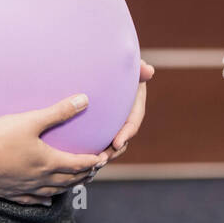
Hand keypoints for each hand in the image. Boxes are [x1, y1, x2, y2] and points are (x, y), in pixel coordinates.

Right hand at [0, 93, 107, 206]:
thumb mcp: (30, 120)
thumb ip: (58, 111)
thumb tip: (83, 100)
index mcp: (48, 161)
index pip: (77, 163)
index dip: (91, 160)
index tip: (101, 158)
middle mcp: (41, 178)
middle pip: (68, 179)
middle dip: (83, 175)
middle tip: (92, 170)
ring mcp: (26, 187)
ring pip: (53, 191)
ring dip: (67, 187)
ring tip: (74, 183)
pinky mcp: (11, 192)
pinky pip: (32, 200)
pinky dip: (43, 200)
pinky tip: (46, 200)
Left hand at [88, 60, 153, 180]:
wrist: (92, 60)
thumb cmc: (110, 60)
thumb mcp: (123, 64)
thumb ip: (136, 67)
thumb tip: (149, 70)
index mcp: (132, 103)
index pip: (132, 120)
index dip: (126, 133)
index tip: (117, 143)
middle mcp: (122, 113)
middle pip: (121, 136)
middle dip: (113, 150)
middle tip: (101, 159)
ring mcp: (109, 119)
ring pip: (106, 139)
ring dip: (101, 152)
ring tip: (90, 162)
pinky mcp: (94, 121)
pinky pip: (92, 135)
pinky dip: (87, 145)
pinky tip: (74, 154)